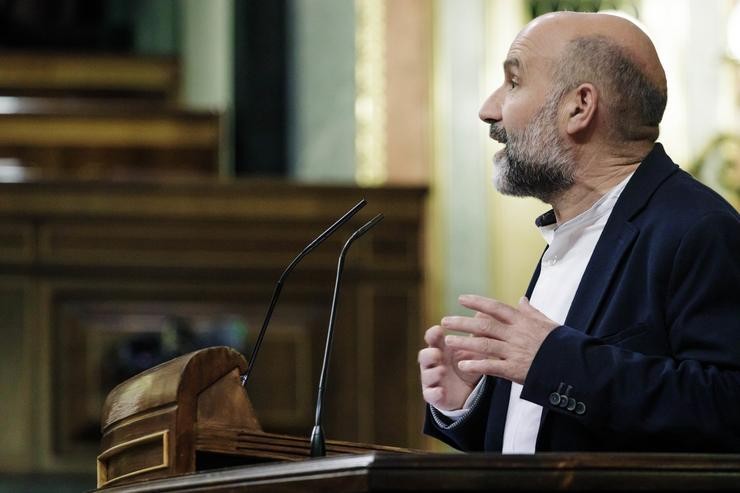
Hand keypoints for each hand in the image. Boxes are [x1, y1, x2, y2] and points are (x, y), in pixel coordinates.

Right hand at [418, 314, 488, 410]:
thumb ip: (477, 333)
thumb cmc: (466, 364)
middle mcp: (433, 363)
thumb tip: (484, 312)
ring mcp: (431, 379)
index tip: (438, 330)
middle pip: (424, 356)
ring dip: (433, 372)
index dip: (433, 334)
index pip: (432, 339)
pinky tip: (440, 391)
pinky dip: (434, 392)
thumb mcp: (473, 349)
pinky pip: (430, 394)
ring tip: (442, 370)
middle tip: (437, 353)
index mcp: (440, 348)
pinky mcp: (433, 395)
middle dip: (429, 354)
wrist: (467, 391)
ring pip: (426, 375)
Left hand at [442, 295, 558, 384]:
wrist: (574, 366)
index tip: (461, 299)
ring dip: (464, 343)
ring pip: (484, 345)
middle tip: (444, 321)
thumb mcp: (548, 323)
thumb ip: (531, 312)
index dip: (477, 302)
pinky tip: (462, 364)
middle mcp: (516, 334)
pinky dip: (476, 365)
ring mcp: (515, 352)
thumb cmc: (562, 344)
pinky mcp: (515, 370)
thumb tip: (522, 299)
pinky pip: (491, 367)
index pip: (496, 308)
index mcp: (523, 321)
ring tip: (448, 341)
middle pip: (484, 326)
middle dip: (462, 323)